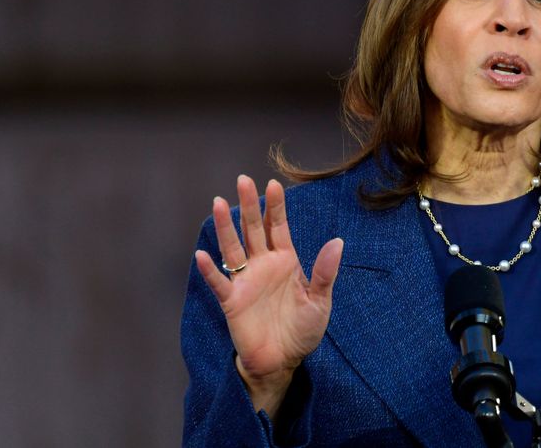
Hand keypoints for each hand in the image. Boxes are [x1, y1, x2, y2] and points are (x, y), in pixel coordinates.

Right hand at [194, 175, 342, 413]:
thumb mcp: (320, 301)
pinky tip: (203, 255)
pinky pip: (219, 283)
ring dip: (225, 227)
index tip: (273, 184)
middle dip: (248, 205)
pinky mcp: (233, 301)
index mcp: (286, 261)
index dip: (275, 206)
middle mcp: (263, 265)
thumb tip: (338, 241)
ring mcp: (246, 281)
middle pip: (253, 229)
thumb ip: (325, 272)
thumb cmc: (303, 331)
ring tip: (217, 202)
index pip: (278, 227)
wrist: (283, 361)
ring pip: (233, 248)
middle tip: (242, 179)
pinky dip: (211, 270)